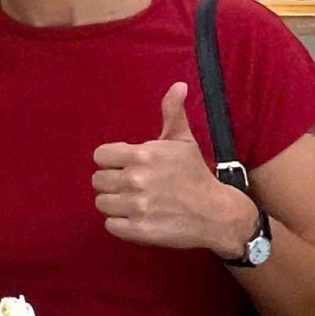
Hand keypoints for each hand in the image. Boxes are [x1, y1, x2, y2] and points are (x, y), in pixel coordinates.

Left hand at [92, 83, 256, 255]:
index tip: (126, 165)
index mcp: (143, 155)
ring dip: (115, 203)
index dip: (112, 161)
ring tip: (135, 201)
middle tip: (132, 185)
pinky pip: (110, 225)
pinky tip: (137, 217)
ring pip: (101, 202)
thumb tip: (178, 85)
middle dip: (112, 182)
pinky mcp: (138, 230)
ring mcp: (137, 206)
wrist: (217, 214)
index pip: (100, 156)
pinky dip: (120, 223)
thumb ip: (173, 113)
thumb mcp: (183, 142)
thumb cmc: (195, 175)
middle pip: (97, 180)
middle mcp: (136, 180)